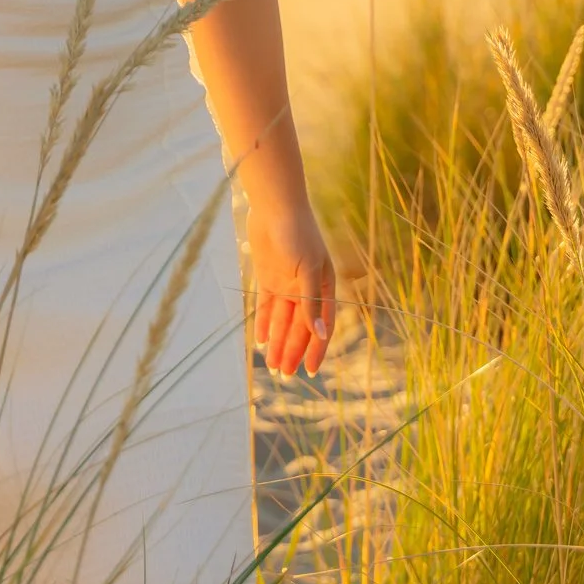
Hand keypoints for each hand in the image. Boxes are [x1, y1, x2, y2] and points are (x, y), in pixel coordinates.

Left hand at [246, 200, 336, 376]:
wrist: (275, 207)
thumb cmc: (298, 234)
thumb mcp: (307, 270)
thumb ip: (311, 304)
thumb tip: (320, 335)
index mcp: (323, 286)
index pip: (322, 326)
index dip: (317, 349)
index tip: (311, 371)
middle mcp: (306, 288)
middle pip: (300, 328)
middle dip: (293, 351)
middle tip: (284, 375)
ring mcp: (286, 283)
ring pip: (282, 321)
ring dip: (278, 343)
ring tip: (271, 367)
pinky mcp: (268, 277)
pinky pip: (267, 307)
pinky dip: (265, 324)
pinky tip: (261, 342)